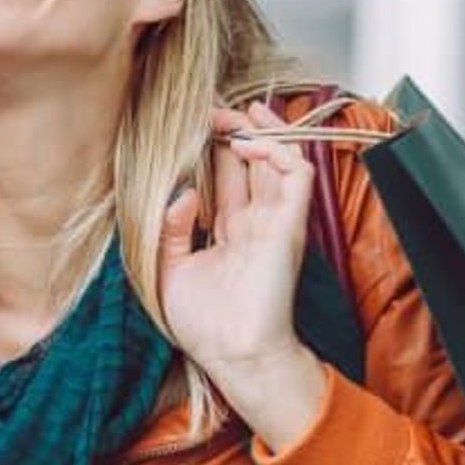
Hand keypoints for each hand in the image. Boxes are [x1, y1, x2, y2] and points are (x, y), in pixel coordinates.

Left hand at [157, 101, 329, 449]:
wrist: (233, 354)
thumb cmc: (203, 324)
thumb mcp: (167, 270)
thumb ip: (169, 229)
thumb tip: (182, 192)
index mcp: (228, 232)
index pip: (224, 176)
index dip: (211, 148)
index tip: (189, 127)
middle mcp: (254, 222)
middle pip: (250, 160)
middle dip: (232, 128)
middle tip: (209, 109)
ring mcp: (275, 221)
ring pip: (277, 157)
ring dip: (257, 128)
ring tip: (232, 115)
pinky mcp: (290, 225)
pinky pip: (297, 174)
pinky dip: (277, 150)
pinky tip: (246, 144)